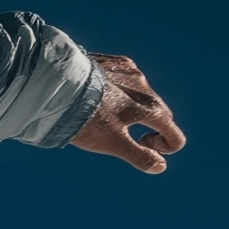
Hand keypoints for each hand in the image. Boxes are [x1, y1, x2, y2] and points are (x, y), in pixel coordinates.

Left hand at [71, 54, 185, 173]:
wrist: (54, 87)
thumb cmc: (84, 118)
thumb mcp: (111, 142)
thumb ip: (138, 155)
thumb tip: (159, 166)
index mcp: (149, 107)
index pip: (173, 133)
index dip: (165, 147)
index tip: (141, 146)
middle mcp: (143, 85)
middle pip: (159, 112)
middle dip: (152, 127)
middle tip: (126, 137)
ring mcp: (127, 70)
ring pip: (140, 94)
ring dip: (133, 108)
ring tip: (103, 116)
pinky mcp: (111, 62)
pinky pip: (123, 79)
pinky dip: (118, 91)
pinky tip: (96, 97)